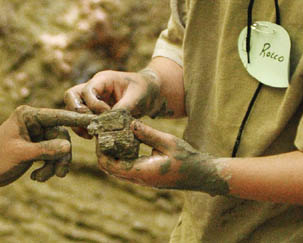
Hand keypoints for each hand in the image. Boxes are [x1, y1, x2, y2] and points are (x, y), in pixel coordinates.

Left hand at [0, 105, 73, 186]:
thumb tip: (68, 145)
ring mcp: (37, 135)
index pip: (56, 115)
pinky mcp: (38, 147)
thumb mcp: (21, 154)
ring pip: (59, 148)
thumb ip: (45, 149)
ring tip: (41, 178)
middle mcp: (35, 122)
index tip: (92, 121)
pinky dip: (48, 169)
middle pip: (61, 135)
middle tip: (59, 173)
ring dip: (54, 165)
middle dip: (60, 156)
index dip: (75, 118)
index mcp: (28, 116)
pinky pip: (53, 156)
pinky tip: (36, 177)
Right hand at [63, 68, 167, 135]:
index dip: (94, 105)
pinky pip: (81, 118)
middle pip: (71, 96)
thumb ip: (122, 108)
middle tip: (91, 125)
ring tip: (90, 135)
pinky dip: (83, 127)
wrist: (151, 93)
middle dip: (77, 113)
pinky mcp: (95, 110)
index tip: (108, 115)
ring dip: (78, 122)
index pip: (87, 91)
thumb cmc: (145, 90)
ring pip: (73, 108)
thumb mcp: (137, 97)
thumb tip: (108, 123)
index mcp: (103, 79)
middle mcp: (94, 88)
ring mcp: (92, 99)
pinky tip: (93, 136)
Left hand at [96, 119, 228, 195]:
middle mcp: (138, 178)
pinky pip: (125, 167)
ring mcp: (141, 179)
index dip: (101, 149)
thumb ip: (147, 133)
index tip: (101, 133)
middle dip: (103, 150)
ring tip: (111, 133)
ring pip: (116, 169)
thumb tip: (129, 123)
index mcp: (141, 172)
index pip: (109, 164)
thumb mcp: (168, 142)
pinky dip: (120, 155)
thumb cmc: (187, 158)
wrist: (201, 175)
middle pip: (108, 168)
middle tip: (103, 131)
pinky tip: (124, 140)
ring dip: (111, 153)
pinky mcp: (145, 176)